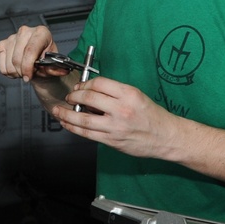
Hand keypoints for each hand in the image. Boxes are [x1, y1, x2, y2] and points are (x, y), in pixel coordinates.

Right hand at [0, 25, 59, 81]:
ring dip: (16, 72)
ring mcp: (12, 36)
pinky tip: (16, 69)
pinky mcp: (2, 44)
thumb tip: (62, 71)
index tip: (28, 77)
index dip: (28, 66)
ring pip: (9, 62)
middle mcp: (26, 31)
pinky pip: (1, 62)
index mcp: (41, 32)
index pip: (30, 50)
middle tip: (30, 74)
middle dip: (23, 71)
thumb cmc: (46, 61)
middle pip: (18, 57)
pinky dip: (7, 71)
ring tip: (24, 71)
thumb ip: (55, 68)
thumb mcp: (53, 65)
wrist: (39, 62)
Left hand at [53, 76, 177, 159]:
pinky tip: (67, 124)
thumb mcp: (137, 96)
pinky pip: (87, 133)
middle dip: (74, 96)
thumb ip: (114, 93)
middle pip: (88, 98)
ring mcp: (115, 126)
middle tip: (69, 97)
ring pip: (83, 118)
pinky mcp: (112, 140)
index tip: (80, 86)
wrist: (166, 137)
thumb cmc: (152, 116)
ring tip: (58, 111)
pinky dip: (74, 128)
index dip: (85, 84)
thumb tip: (90, 92)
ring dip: (66, 114)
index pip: (99, 83)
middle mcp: (121, 109)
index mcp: (128, 94)